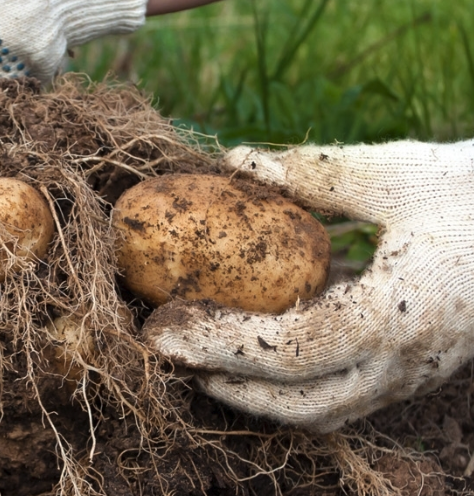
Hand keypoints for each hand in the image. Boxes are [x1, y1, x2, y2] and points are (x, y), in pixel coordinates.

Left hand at [142, 140, 473, 431]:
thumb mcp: (398, 173)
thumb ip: (315, 173)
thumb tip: (237, 162)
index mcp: (395, 316)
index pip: (284, 351)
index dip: (215, 343)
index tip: (161, 328)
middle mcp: (403, 363)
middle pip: (297, 403)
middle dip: (223, 383)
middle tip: (168, 351)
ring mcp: (412, 375)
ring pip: (320, 410)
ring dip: (252, 392)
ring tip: (200, 357)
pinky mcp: (412, 369)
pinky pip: (340, 393)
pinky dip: (286, 381)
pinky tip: (253, 344)